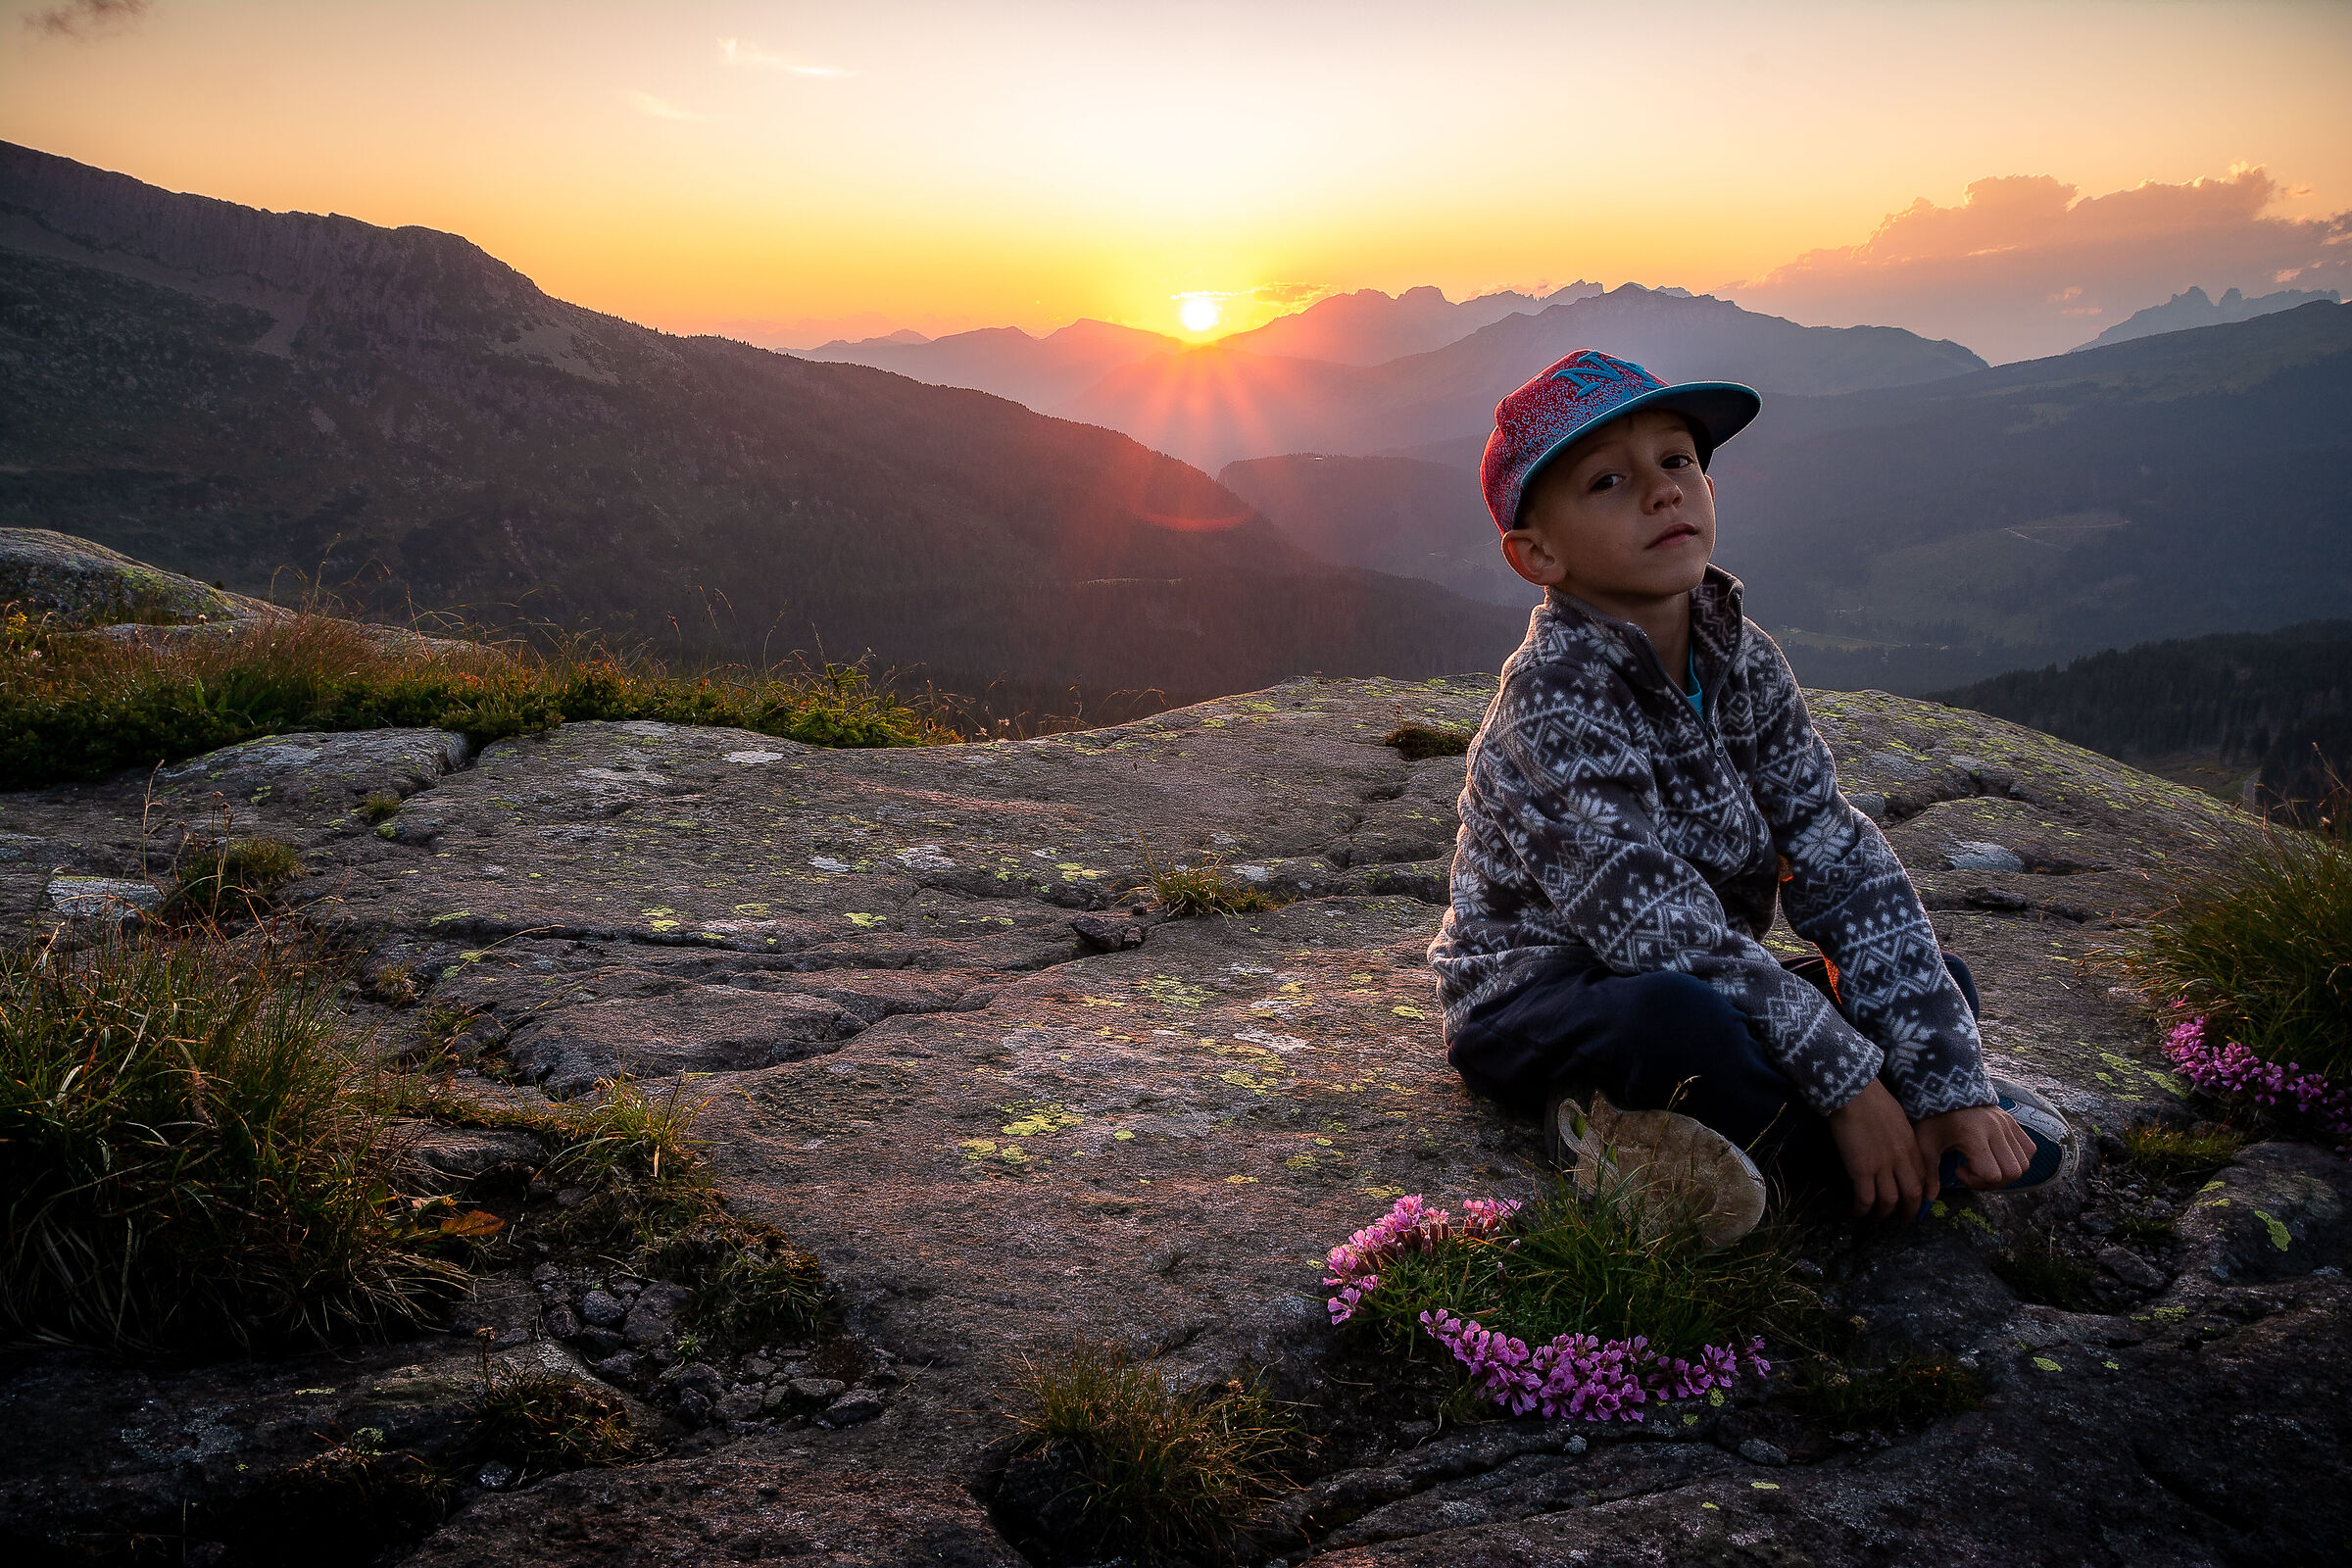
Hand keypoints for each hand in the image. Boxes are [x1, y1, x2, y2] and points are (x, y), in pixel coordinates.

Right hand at [1826, 1079, 1934, 1220]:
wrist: (1855, 1094)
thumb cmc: (1872, 1099)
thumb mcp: (1897, 1118)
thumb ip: (1900, 1137)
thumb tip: (1893, 1148)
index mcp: (1911, 1146)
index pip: (1921, 1177)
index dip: (1919, 1194)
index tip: (1913, 1200)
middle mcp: (1901, 1160)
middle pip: (1911, 1195)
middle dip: (1908, 1211)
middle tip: (1902, 1219)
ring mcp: (1881, 1166)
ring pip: (1890, 1201)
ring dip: (1884, 1214)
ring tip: (1876, 1218)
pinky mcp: (1861, 1170)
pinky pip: (1865, 1198)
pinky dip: (1862, 1210)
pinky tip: (1856, 1212)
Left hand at [1914, 1104, 2035, 1191]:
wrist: (1945, 1086)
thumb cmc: (1933, 1116)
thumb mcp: (1925, 1143)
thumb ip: (1928, 1172)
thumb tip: (1928, 1199)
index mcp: (1973, 1135)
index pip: (1992, 1174)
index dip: (1976, 1181)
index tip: (1958, 1171)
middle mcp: (1996, 1130)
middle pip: (2012, 1172)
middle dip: (1993, 1181)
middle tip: (1973, 1172)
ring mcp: (2007, 1125)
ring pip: (2023, 1164)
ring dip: (2006, 1172)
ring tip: (1984, 1164)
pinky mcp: (2013, 1122)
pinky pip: (2029, 1149)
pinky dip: (2017, 1160)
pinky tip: (1995, 1155)